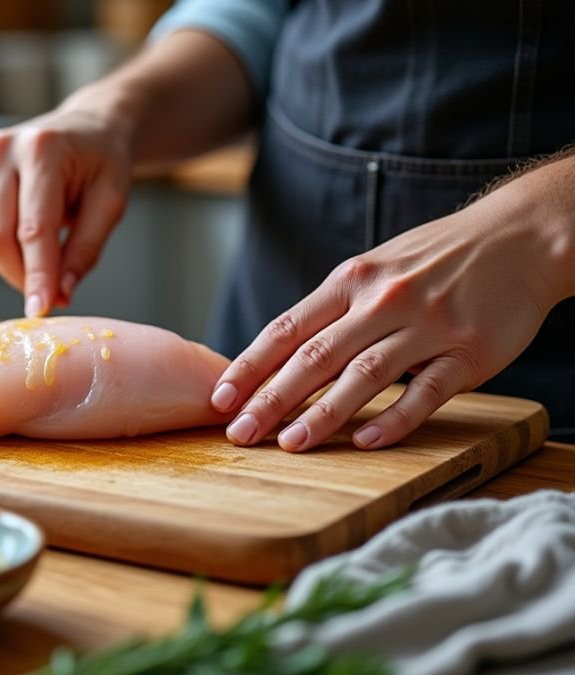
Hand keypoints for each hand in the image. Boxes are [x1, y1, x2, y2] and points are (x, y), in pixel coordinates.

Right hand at [0, 103, 129, 316]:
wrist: (88, 126)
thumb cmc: (102, 163)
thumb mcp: (111, 203)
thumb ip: (85, 249)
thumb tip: (59, 293)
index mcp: (43, 149)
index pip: (33, 228)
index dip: (36, 274)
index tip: (41, 309)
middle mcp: (3, 149)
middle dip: (21, 276)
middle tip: (51, 294)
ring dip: (13, 266)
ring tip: (47, 258)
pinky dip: (3, 250)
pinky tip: (29, 237)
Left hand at [210, 192, 566, 451]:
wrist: (522, 235)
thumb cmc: (436, 257)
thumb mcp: (376, 267)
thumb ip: (334, 308)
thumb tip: (281, 354)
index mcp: (351, 281)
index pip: (287, 329)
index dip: (249, 366)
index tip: (220, 399)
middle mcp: (383, 301)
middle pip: (315, 357)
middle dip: (271, 399)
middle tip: (240, 433)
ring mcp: (426, 327)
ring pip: (363, 376)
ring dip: (323, 414)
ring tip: (290, 443)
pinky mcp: (469, 353)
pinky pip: (425, 392)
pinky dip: (395, 419)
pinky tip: (366, 441)